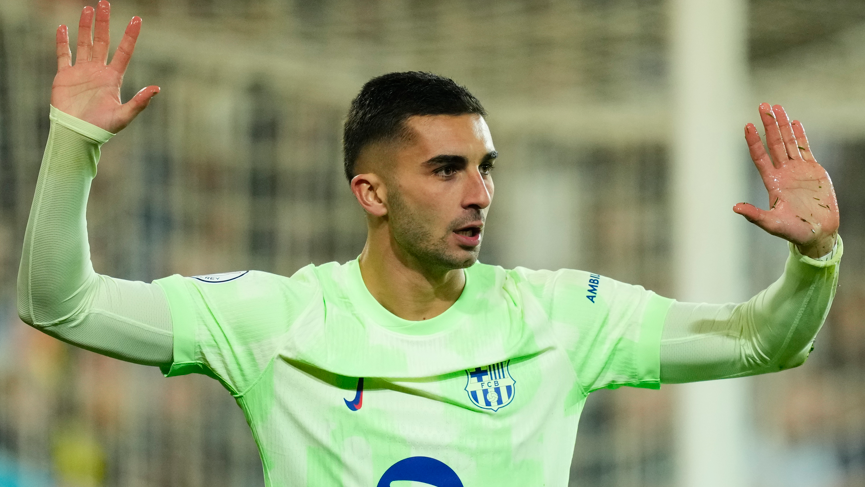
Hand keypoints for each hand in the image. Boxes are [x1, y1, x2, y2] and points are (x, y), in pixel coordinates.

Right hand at [52, 1, 158, 132]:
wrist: (77, 134)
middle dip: (105, 23)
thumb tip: (156, 89)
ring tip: (88, 9)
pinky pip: (63, 54)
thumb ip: (140, 102)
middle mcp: (98, 71)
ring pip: (84, 43)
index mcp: (113, 78)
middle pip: (103, 41)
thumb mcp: (124, 115)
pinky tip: (63, 27)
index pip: (124, 51)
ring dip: (86, 26)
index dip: (130, 35)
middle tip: (105, 3)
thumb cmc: (102, 128)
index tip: (137, 19)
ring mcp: (82, 72)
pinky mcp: (65, 76)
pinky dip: (62, 41)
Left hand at [733, 103, 838, 258]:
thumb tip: (735, 208)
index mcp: (771, 182)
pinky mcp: (813, 170)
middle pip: (774, 143)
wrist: (817, 232)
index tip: (748, 126)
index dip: (754, 141)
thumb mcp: (772, 224)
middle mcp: (782, 172)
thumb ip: (755, 215)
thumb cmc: (793, 231)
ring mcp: (797, 170)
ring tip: (777, 107)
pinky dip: (800, 135)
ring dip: (783, 125)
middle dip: (769, 125)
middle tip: (763, 106)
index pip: (760, 157)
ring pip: (789, 142)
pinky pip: (805, 149)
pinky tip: (795, 122)